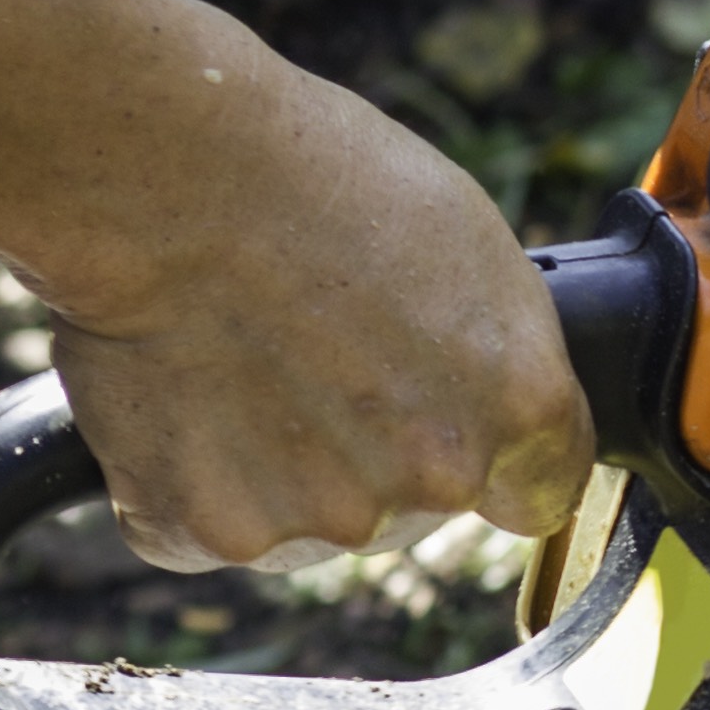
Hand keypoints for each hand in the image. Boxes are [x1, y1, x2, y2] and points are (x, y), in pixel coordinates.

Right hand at [35, 63, 593, 574]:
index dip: (491, 461)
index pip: (538, 491)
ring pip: (311, 521)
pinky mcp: (217, 532)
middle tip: (310, 357)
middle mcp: (439, 480)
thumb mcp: (469, 252)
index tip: (448, 429)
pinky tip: (179, 394)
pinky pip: (211, 526)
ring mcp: (328, 517)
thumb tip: (488, 399)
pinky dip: (188, 479)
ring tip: (236, 358)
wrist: (170, 177)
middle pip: (415, 504)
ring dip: (277, 470)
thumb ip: (492, 357)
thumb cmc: (318, 182)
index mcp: (522, 408)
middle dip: (372, 454)